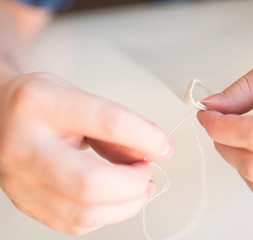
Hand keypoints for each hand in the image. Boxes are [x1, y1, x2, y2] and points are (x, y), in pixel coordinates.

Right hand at [0, 72, 173, 234]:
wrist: (1, 115)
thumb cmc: (45, 105)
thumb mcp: (80, 98)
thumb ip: (116, 127)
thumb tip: (151, 154)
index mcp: (42, 105)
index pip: (108, 123)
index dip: (147, 139)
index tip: (165, 148)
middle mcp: (24, 145)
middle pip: (91, 182)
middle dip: (133, 184)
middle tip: (146, 174)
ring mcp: (20, 180)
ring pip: (83, 213)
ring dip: (126, 205)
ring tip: (140, 189)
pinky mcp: (25, 203)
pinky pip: (75, 224)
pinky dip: (107, 214)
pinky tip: (115, 199)